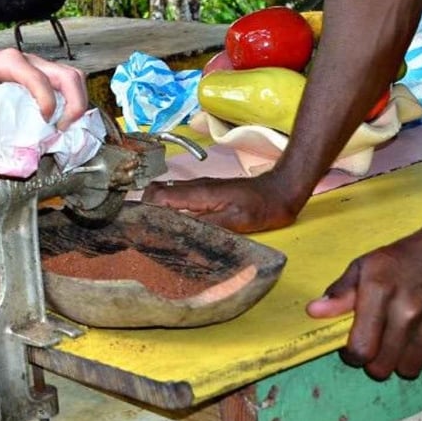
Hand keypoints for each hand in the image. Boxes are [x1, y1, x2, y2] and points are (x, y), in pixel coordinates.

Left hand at [0, 47, 85, 139]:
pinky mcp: (42, 77)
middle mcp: (29, 62)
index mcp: (9, 62)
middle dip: (75, 104)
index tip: (44, 120)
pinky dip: (71, 104)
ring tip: (63, 128)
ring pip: (73, 79)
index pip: (38, 77)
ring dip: (77, 104)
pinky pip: (66, 87)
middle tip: (62, 129)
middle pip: (68, 76)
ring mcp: (39, 68)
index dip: (47, 100)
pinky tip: (60, 124)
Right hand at [141, 170, 300, 233]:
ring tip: (156, 232)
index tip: (140, 228)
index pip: (158, 196)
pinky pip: (179, 197)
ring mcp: (200, 188)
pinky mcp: (206, 192)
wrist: (282, 191)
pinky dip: (170, 209)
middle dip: (145, 209)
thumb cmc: (263, 207)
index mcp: (199, 193)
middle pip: (156, 192)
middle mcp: (195, 187)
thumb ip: (207, 226)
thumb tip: (181, 232)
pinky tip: (176, 226)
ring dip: (157, 209)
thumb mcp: (237, 222)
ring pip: (166, 193)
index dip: (145, 210)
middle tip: (145, 232)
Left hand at [306, 229, 421, 379]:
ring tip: (403, 336)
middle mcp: (408, 314)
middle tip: (379, 342)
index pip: (360, 350)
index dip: (352, 355)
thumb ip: (341, 292)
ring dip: (401, 359)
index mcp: (380, 293)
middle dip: (375, 359)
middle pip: (382, 367)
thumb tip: (314, 312)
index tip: (354, 347)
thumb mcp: (367, 265)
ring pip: (408, 370)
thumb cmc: (408, 257)